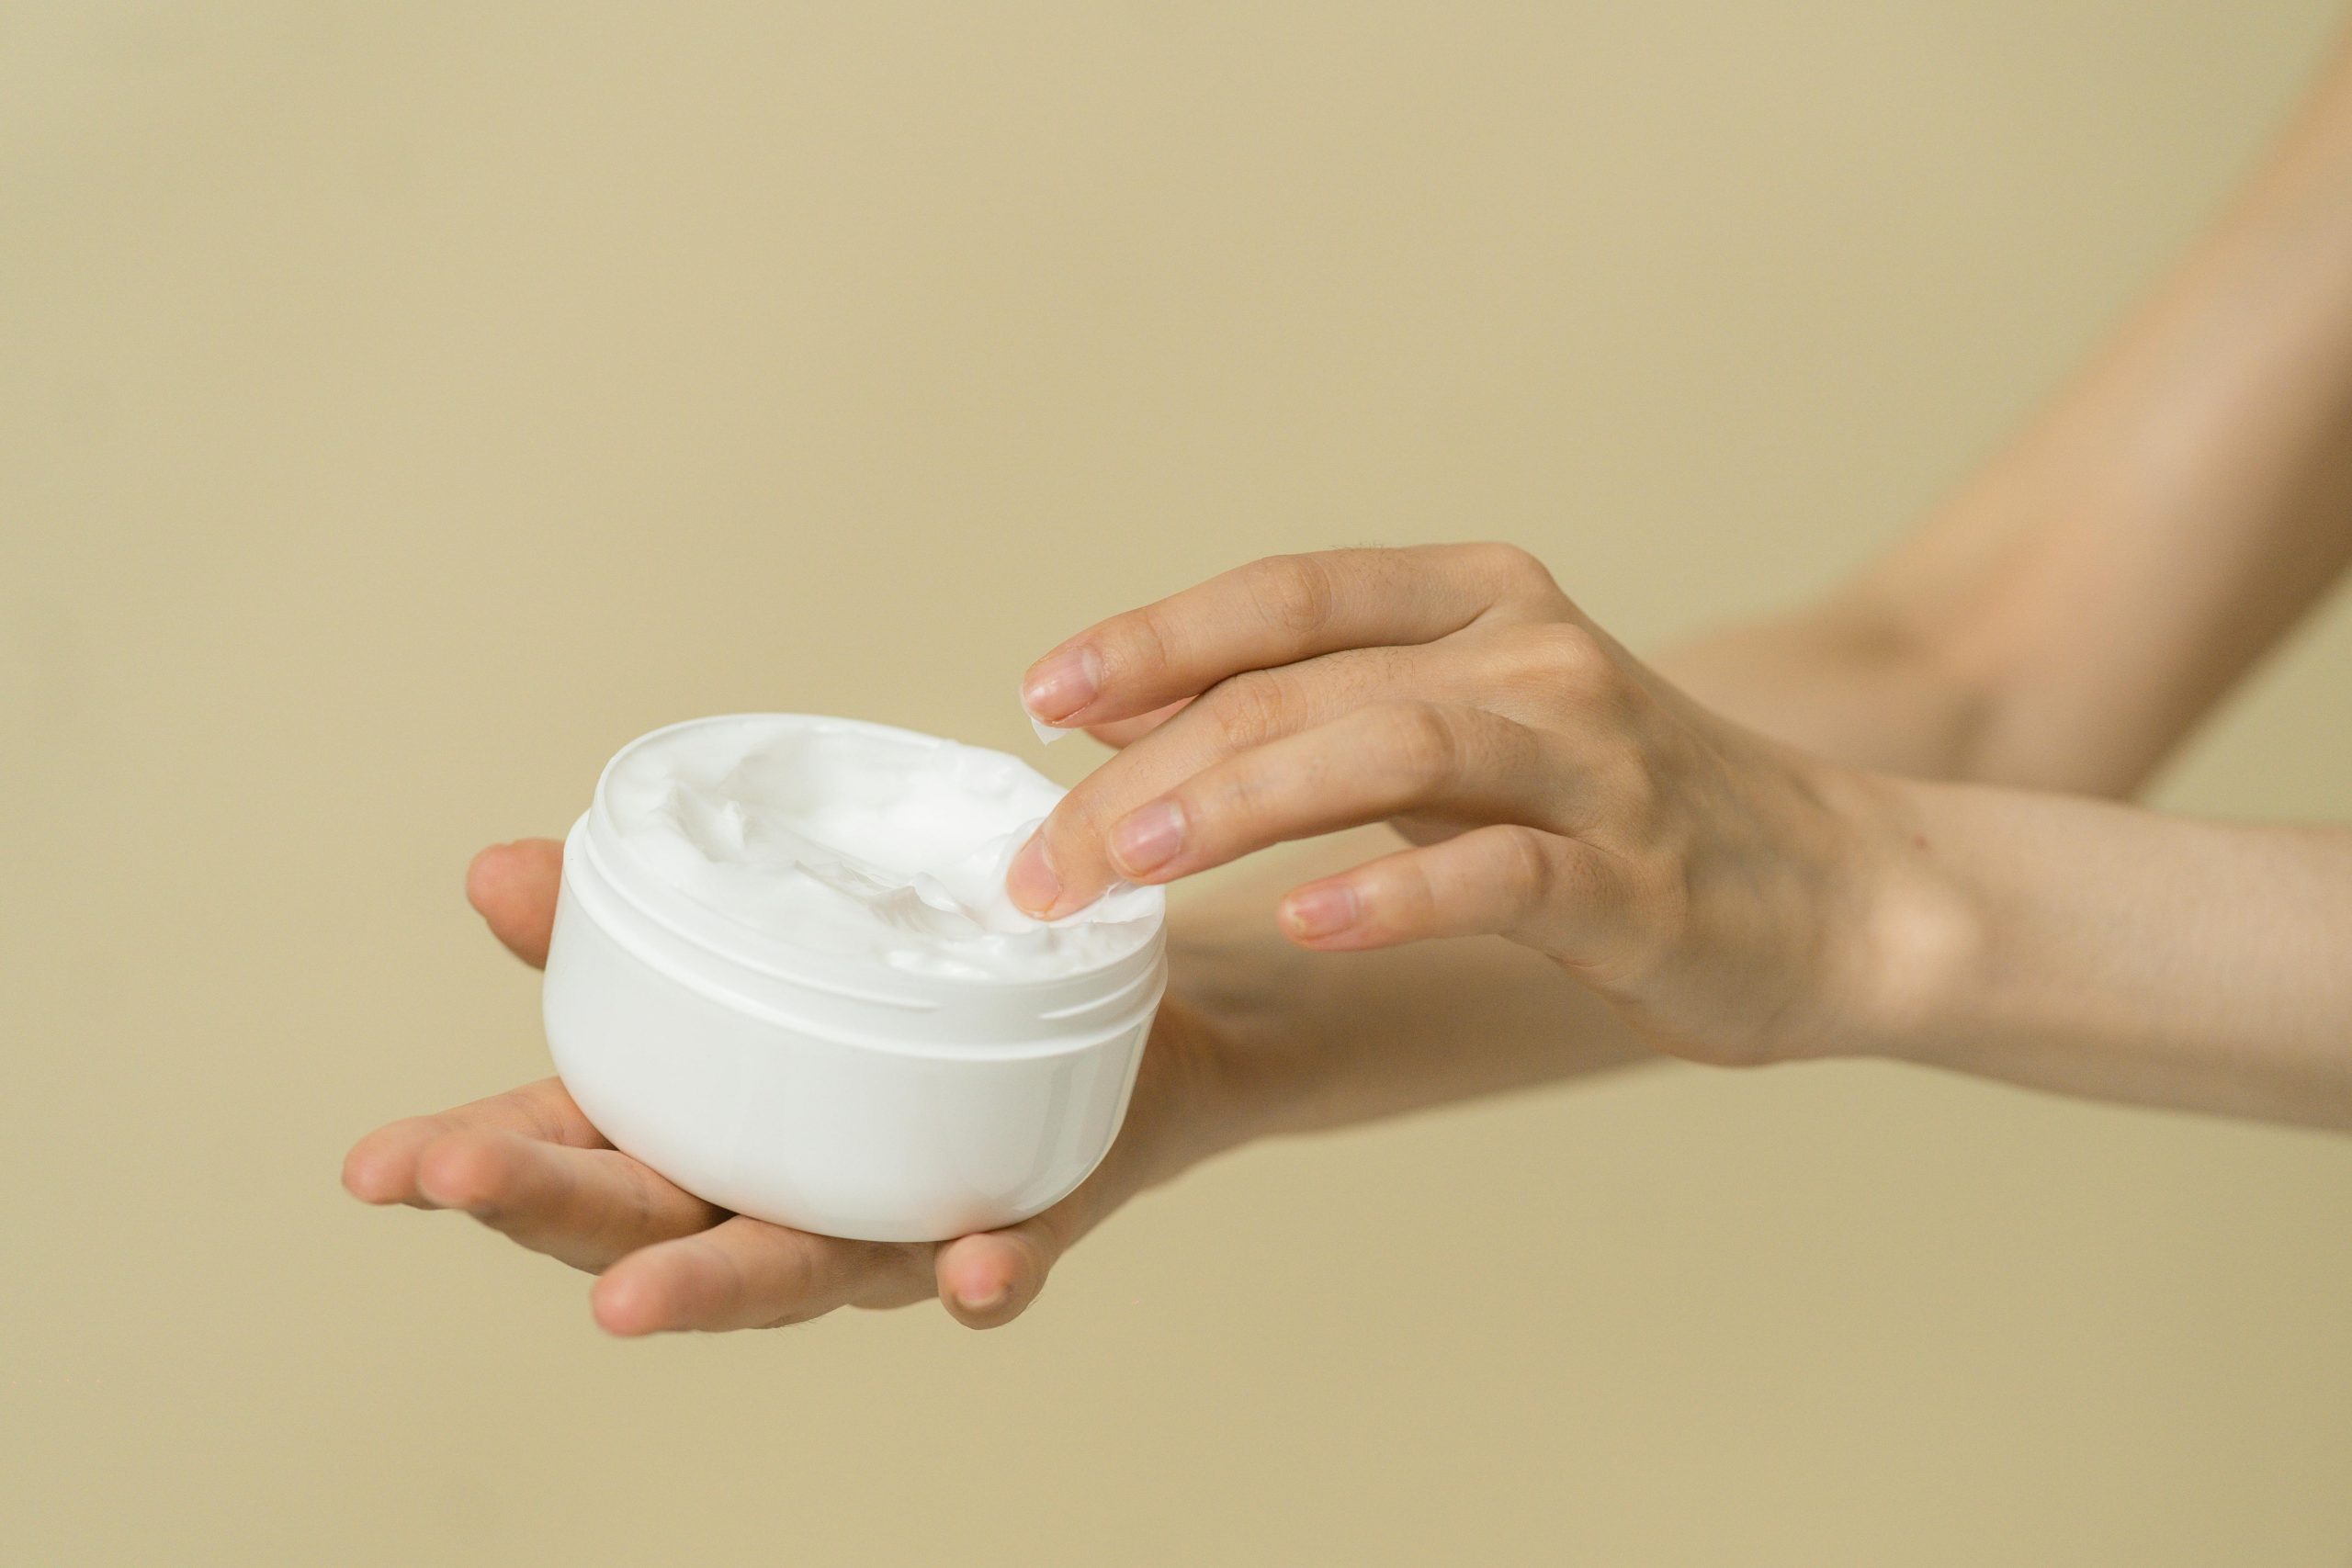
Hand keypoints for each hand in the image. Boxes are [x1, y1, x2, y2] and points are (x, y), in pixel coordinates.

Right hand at [343, 839, 1228, 1332]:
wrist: (1118, 1030)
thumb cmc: (908, 1002)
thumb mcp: (768, 947)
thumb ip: (637, 924)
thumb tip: (499, 867)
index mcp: (708, 1132)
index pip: (570, 1159)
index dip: (472, 1165)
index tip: (374, 1166)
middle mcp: (782, 1196)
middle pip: (651, 1223)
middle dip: (548, 1210)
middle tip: (450, 1180)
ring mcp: (894, 1222)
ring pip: (799, 1269)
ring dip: (715, 1289)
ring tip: (627, 1303)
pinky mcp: (1021, 1219)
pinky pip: (1005, 1263)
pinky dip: (983, 1278)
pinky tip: (970, 1278)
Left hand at [1012, 544, 1918, 1067]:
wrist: (1831, 891)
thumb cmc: (1608, 814)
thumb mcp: (1455, 730)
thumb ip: (1308, 709)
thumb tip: (1118, 711)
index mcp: (1477, 599)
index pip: (1284, 594)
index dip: (1153, 637)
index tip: (1036, 697)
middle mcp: (1531, 654)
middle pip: (1306, 684)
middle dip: (1152, 764)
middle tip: (1048, 857)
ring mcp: (1592, 760)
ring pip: (1392, 748)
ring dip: (1243, 803)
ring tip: (1131, 862)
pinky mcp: (1637, 876)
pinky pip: (1501, 873)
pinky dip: (1394, 894)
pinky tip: (1301, 922)